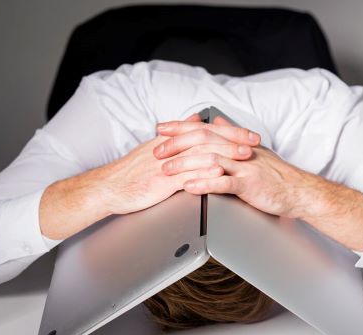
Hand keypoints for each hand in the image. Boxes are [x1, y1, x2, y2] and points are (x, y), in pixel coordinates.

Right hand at [101, 114, 262, 214]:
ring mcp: (168, 165)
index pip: (205, 129)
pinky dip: (206, 174)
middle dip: (234, 139)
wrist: (108, 187)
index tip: (248, 133)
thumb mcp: (155, 147)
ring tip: (245, 155)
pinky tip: (220, 174)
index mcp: (171, 140)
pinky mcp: (162, 182)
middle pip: (208, 138)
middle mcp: (171, 149)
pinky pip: (187, 176)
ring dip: (226, 154)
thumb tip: (195, 118)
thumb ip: (178, 133)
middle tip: (254, 141)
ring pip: (202, 154)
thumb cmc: (131, 172)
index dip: (229, 130)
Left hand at [157, 116, 362, 250]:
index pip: (204, 129)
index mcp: (236, 142)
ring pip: (210, 159)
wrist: (298, 191)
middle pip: (203, 140)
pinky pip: (223, 182)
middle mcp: (239, 150)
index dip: (180, 128)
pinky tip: (189, 187)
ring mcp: (244, 166)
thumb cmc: (275, 175)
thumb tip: (217, 123)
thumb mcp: (252, 150)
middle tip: (156, 150)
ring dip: (185, 164)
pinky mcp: (249, 184)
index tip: (160, 128)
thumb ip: (232, 136)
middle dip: (176, 144)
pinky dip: (204, 183)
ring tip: (166, 170)